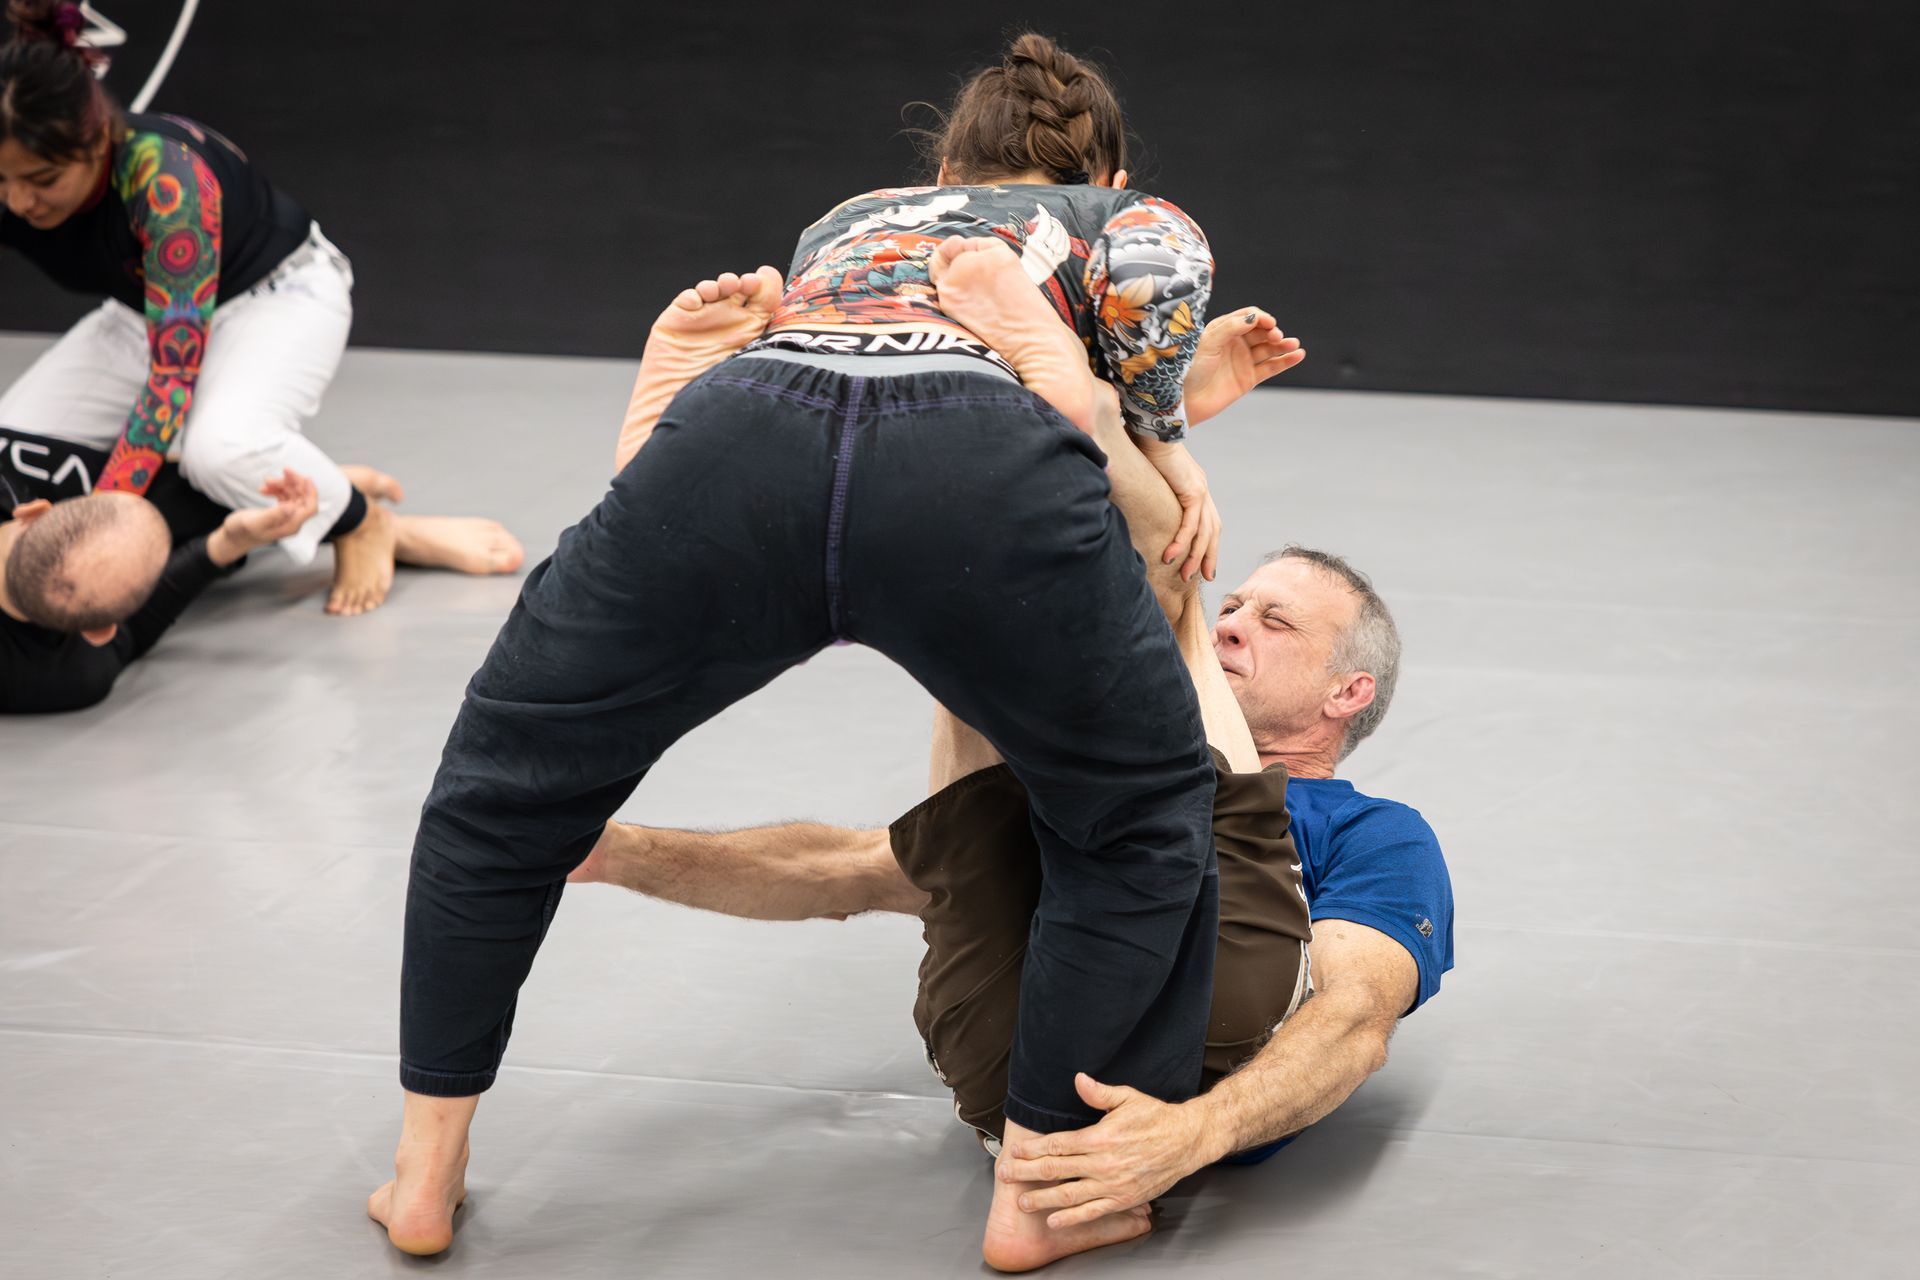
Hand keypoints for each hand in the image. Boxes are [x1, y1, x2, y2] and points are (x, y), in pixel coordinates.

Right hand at [208, 469, 318, 565]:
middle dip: (294, 483)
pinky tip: (263, 488)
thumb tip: (292, 507)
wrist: (232, 537)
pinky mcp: (279, 511)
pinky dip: (275, 489)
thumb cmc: (242, 532)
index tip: (306, 478)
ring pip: (292, 494)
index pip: (309, 508)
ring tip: (266, 481)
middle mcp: (291, 521)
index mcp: (290, 526)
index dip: (311, 492)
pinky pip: (283, 496)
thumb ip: (274, 515)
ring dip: (282, 485)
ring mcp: (286, 516)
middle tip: (284, 470)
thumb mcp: (256, 523)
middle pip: (302, 498)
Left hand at [999, 1074, 1214, 1227]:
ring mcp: (1113, 1184)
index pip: (1058, 1144)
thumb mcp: (1128, 1097)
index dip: (1032, 1149)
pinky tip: (1055, 1220)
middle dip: (1027, 1173)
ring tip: (1022, 1202)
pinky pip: (1093, 1211)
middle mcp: (1103, 1163)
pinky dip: (1072, 1218)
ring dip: (1043, 1199)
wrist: (1186, 1141)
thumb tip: (1078, 1079)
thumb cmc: (1155, 1118)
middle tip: (1004, 1176)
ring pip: (1070, 1194)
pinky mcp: (1123, 1199)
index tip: (1014, 1152)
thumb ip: (1099, 1093)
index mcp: (1100, 1137)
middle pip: (1056, 1169)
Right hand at [1133, 437, 1220, 581]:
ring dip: (1195, 556)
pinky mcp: (1193, 490)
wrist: (1151, 427)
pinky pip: (1190, 524)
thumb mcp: (1149, 475)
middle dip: (1209, 555)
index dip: (1207, 542)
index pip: (1207, 520)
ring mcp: (1200, 490)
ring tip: (1185, 575)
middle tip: (1205, 577)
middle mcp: (1201, 489)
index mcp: (1194, 486)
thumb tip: (1131, 500)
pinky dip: (1182, 542)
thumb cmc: (1144, 445)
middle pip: (1212, 530)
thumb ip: (1148, 491)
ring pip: (1203, 532)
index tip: (1203, 562)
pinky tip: (1171, 556)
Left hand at [1183, 308, 1304, 425]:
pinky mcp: (1249, 378)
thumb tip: (1254, 317)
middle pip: (1261, 331)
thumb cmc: (1188, 369)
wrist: (1183, 401)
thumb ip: (1230, 328)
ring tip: (1294, 344)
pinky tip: (1298, 354)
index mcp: (1222, 329)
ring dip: (1283, 345)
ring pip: (1269, 349)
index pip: (1248, 316)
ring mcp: (1243, 360)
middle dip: (1272, 332)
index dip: (1260, 318)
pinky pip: (1271, 367)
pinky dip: (1285, 361)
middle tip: (1276, 337)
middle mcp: (1235, 342)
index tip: (1268, 323)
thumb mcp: (1207, 343)